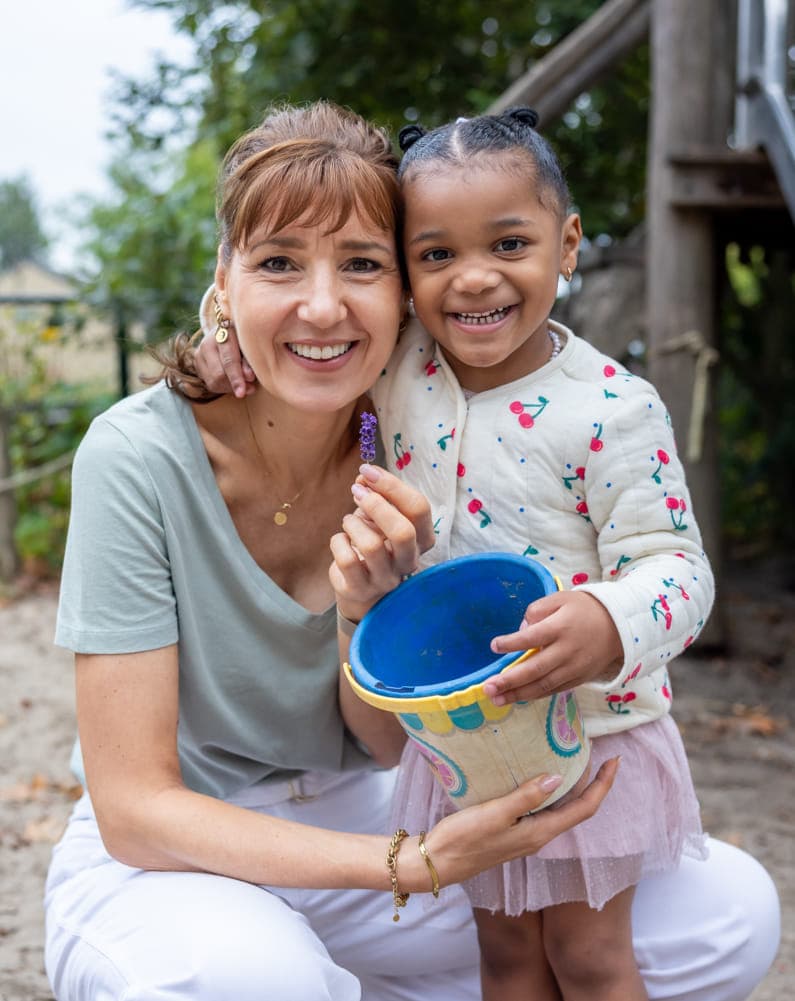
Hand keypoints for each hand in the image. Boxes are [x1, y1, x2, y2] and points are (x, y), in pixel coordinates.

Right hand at [193, 323, 256, 398]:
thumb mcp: (250, 345)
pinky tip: (233, 382)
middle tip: (251, 388)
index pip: (228, 360)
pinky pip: (210, 384)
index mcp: (223, 333)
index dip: (236, 378)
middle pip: (219, 375)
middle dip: (235, 385)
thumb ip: (250, 361)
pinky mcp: (197, 363)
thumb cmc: (245, 338)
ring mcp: (199, 353)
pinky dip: (224, 387)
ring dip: (230, 388)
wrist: (229, 330)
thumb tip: (249, 378)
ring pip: (213, 382)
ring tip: (244, 385)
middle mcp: (207, 343)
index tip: (242, 393)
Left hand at [329, 464, 434, 622]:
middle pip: (403, 531)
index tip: (368, 471)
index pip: (419, 508)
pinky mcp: (361, 589)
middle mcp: (409, 561)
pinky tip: (341, 541)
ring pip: (371, 546)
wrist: (359, 583)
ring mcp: (386, 579)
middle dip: (377, 505)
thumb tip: (364, 476)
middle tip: (357, 491)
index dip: (392, 485)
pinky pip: (346, 560)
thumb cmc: (373, 540)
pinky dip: (338, 542)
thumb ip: (375, 493)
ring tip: (348, 521)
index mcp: (422, 538)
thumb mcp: (378, 515)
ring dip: (353, 523)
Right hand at [407, 758, 618, 890]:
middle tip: (597, 753)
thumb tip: (557, 778)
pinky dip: (550, 790)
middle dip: (592, 783)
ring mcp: (525, 835)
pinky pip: (541, 808)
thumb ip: (526, 796)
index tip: (614, 761)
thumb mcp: (495, 814)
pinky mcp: (511, 831)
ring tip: (573, 758)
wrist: (436, 863)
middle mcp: (538, 836)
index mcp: (540, 832)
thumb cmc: (463, 839)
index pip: (584, 808)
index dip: (602, 785)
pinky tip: (539, 776)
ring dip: (572, 786)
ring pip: (559, 808)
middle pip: (577, 808)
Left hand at [483, 590, 622, 704]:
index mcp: (561, 628)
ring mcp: (573, 668)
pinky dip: (535, 695)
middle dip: (510, 680)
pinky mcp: (578, 679)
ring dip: (518, 694)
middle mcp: (567, 651)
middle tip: (488, 688)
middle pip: (535, 669)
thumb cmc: (584, 609)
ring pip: (543, 685)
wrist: (619, 627)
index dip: (512, 643)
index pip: (532, 637)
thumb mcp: (561, 598)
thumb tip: (521, 630)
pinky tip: (518, 698)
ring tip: (496, 699)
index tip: (494, 646)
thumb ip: (537, 610)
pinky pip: (553, 690)